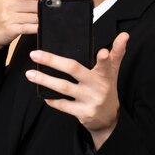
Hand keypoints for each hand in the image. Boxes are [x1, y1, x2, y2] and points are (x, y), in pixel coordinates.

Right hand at [0, 0, 55, 56]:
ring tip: (43, 20)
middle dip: (41, 9)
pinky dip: (35, 28)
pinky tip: (40, 27)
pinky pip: (27, 28)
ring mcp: (8, 18)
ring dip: (40, 19)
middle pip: (32, 5)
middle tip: (48, 10)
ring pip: (32, 17)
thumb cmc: (5, 15)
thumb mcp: (16, 2)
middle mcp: (7, 6)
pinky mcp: (10, 29)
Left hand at [26, 32, 129, 149]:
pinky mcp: (83, 113)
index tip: (102, 51)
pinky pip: (64, 105)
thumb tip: (125, 35)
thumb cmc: (107, 88)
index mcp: (106, 74)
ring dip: (45, 80)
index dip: (106, 57)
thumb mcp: (113, 71)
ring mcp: (90, 100)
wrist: (109, 119)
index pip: (107, 63)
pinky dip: (52, 100)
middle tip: (35, 54)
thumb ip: (117, 52)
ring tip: (29, 74)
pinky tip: (42, 94)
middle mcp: (98, 86)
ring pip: (63, 87)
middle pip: (74, 69)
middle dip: (53, 61)